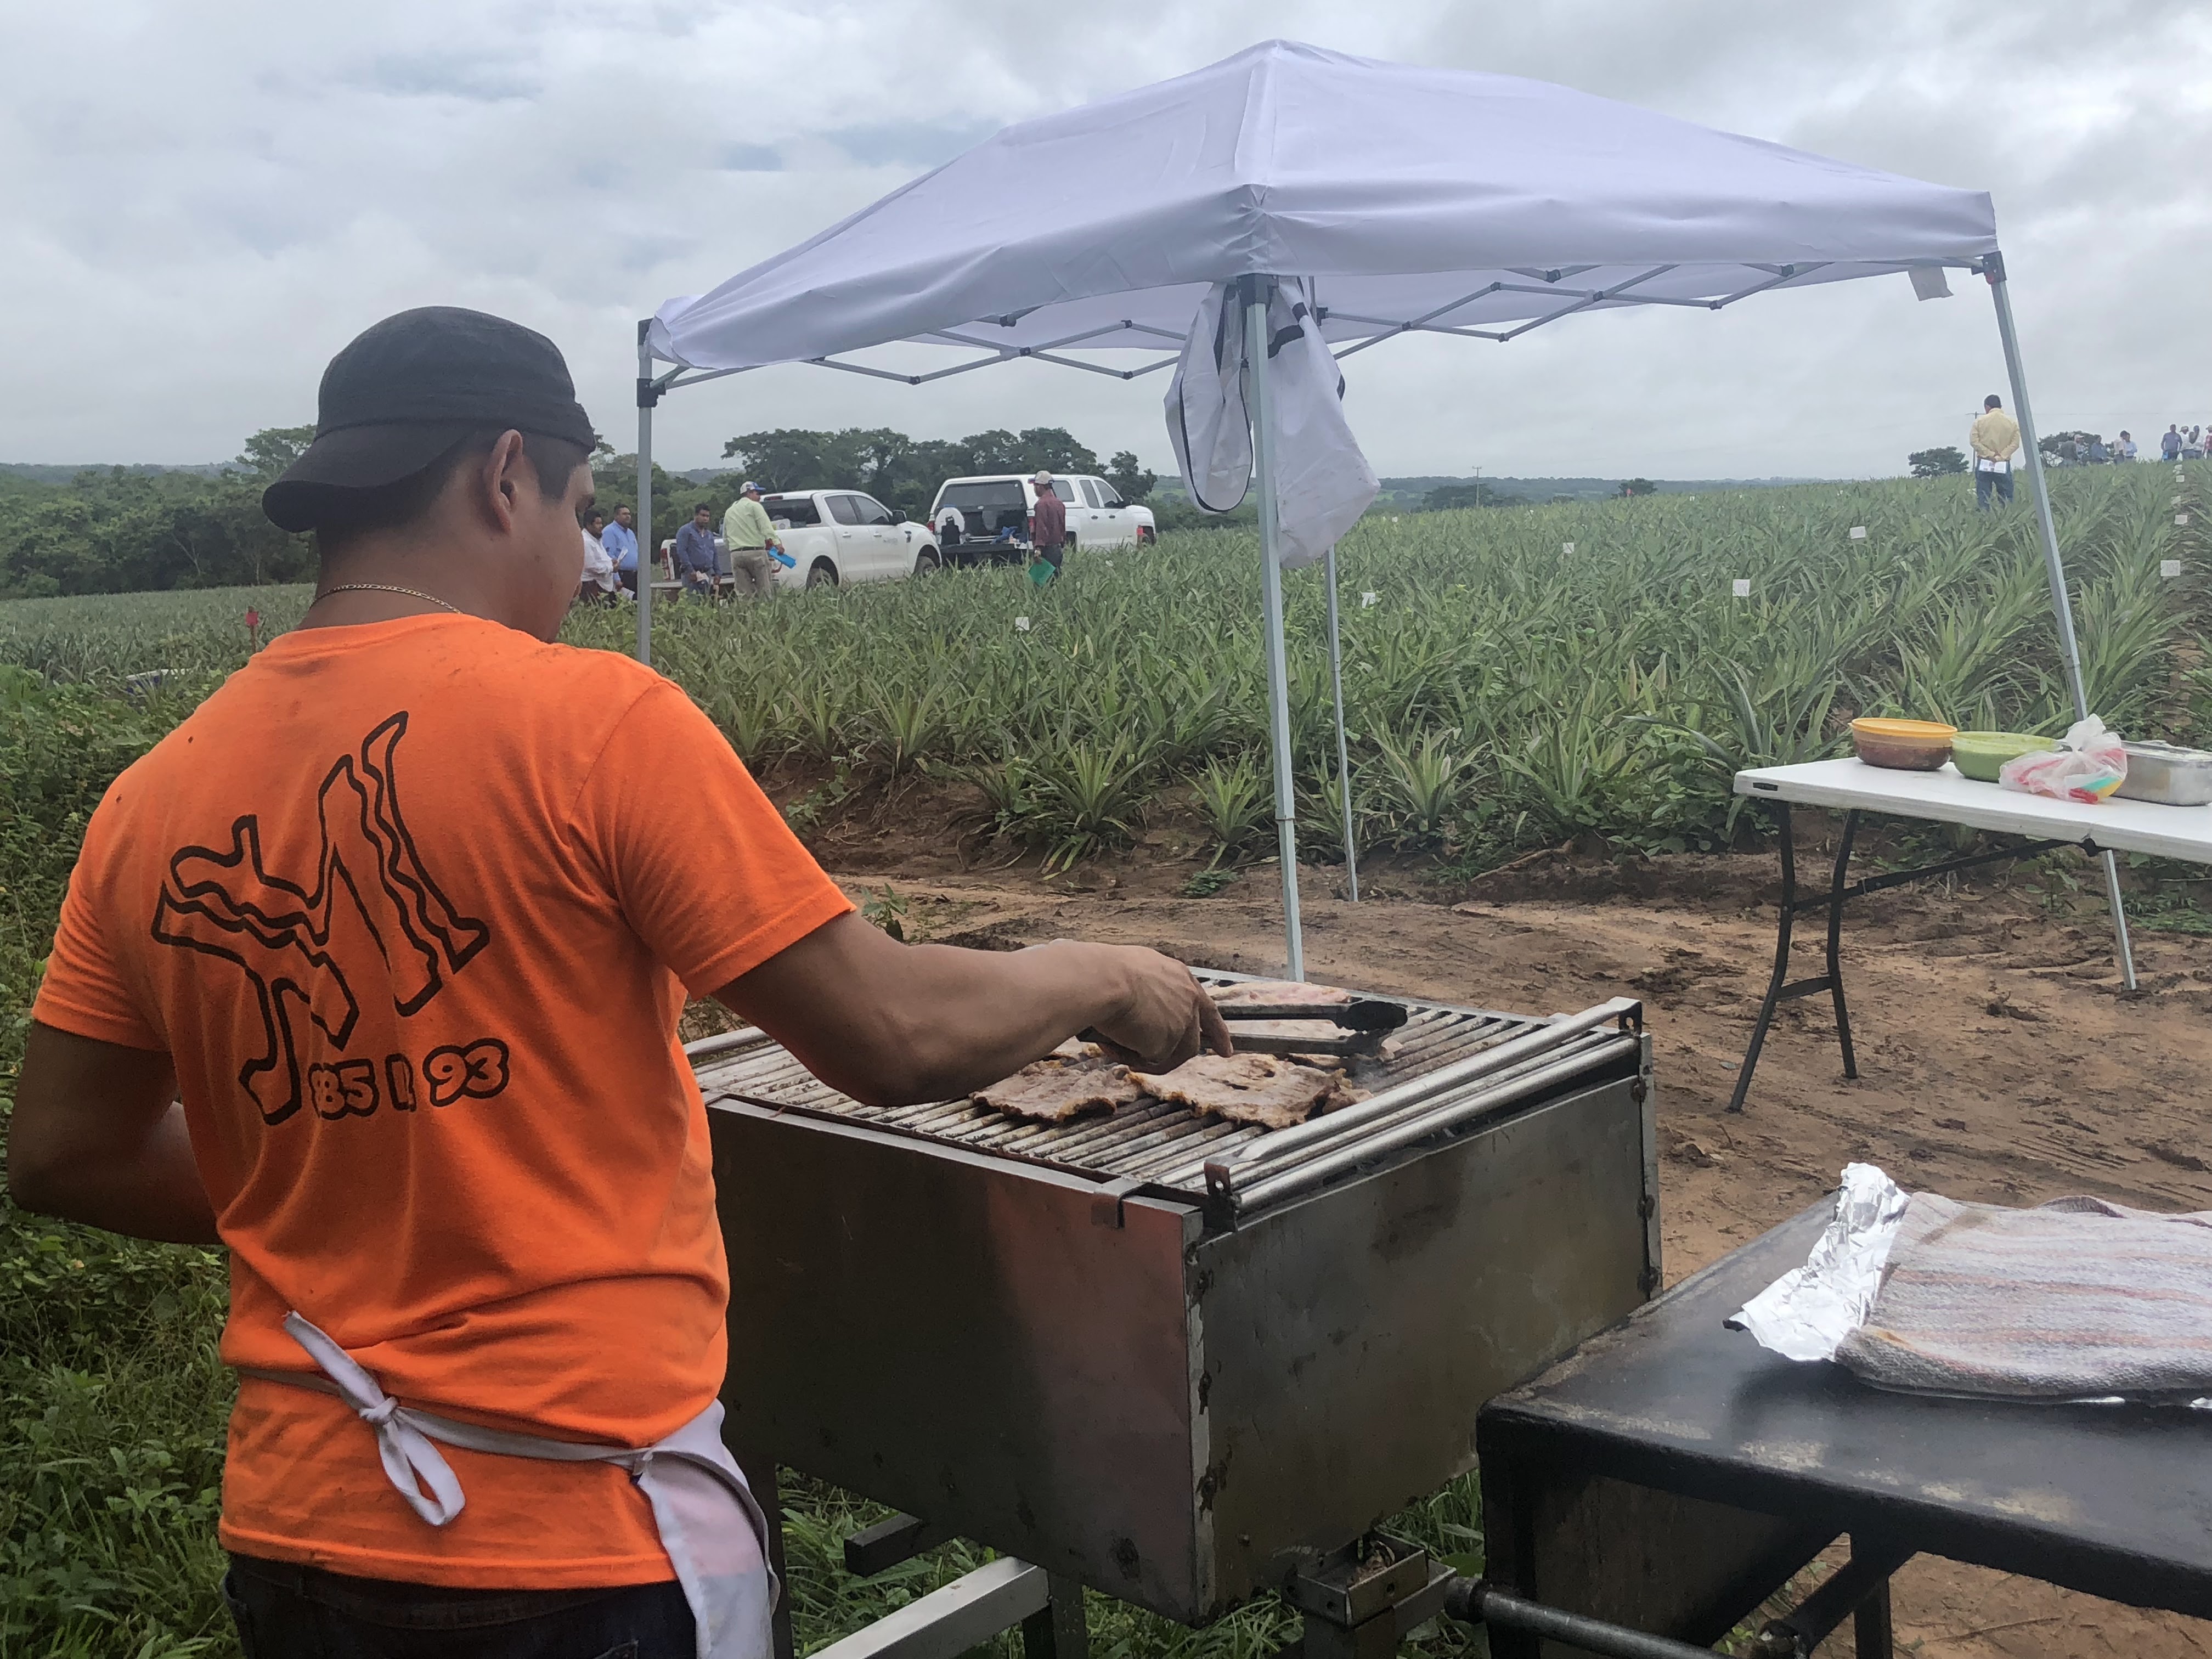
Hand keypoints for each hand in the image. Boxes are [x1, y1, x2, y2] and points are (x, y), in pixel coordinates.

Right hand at [1080, 944, 1233, 1071]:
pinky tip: (1112, 1045)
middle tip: (1155, 1065)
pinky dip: (1130, 1057)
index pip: (1207, 1009)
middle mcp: (1188, 1000)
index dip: (1217, 1031)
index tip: (1226, 1050)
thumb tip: (1137, 1007)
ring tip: (1117, 1048)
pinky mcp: (1168, 1043)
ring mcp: (1182, 1023)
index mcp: (1181, 978)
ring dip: (1145, 1057)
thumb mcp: (1136, 971)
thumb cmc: (1107, 971)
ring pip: (1170, 1053)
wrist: (1104, 980)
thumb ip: (1148, 989)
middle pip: (1192, 1038)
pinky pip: (1149, 1060)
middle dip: (1178, 1055)